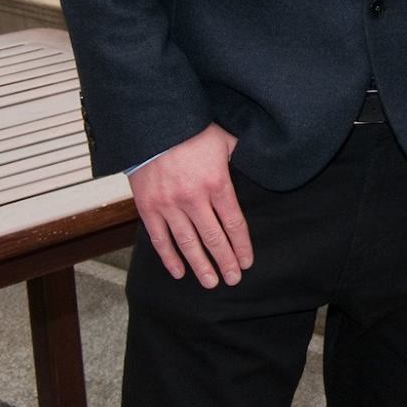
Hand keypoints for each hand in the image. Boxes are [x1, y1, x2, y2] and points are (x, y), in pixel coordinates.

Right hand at [127, 123, 250, 288]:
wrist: (153, 124)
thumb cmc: (193, 130)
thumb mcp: (225, 140)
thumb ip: (240, 158)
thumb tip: (257, 164)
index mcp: (217, 183)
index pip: (234, 223)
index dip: (241, 246)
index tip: (247, 262)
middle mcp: (194, 198)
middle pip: (214, 238)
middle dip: (225, 261)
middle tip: (233, 279)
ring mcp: (169, 205)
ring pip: (188, 243)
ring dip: (200, 266)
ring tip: (211, 282)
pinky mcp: (148, 207)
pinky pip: (160, 238)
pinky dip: (169, 257)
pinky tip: (179, 271)